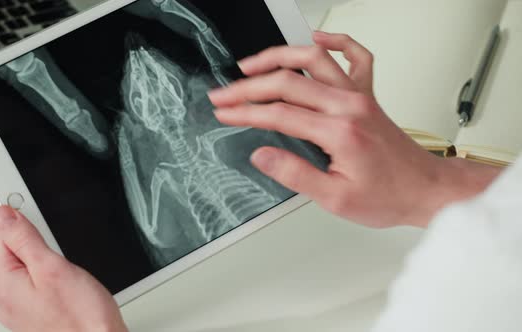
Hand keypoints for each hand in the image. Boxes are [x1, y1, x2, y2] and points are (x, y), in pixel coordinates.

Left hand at [0, 206, 127, 331]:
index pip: (4, 236)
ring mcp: (22, 309)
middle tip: (62, 252)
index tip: (37, 209)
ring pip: (30, 269)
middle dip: (41, 244)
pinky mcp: (37, 313)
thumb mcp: (53, 267)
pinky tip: (69, 284)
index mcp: (5, 284)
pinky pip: (38, 285)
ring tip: (70, 272)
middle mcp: (7, 299)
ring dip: (49, 262)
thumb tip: (4, 215)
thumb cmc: (81, 316)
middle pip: (16, 252)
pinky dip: (53, 278)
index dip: (24, 220)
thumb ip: (25, 239)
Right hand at [209, 31, 500, 227]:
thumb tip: (262, 155)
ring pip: (314, 58)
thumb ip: (295, 174)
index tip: (225, 113)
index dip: (245, 112)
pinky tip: (315, 39)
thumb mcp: (335, 198)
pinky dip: (334, 41)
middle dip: (248, 86)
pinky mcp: (367, 95)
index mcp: (339, 131)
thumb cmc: (388, 195)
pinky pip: (354, 56)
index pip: (279, 113)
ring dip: (278, 57)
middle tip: (225, 93)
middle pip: (288, 82)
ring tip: (251, 65)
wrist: (425, 189)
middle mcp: (349, 105)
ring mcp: (359, 95)